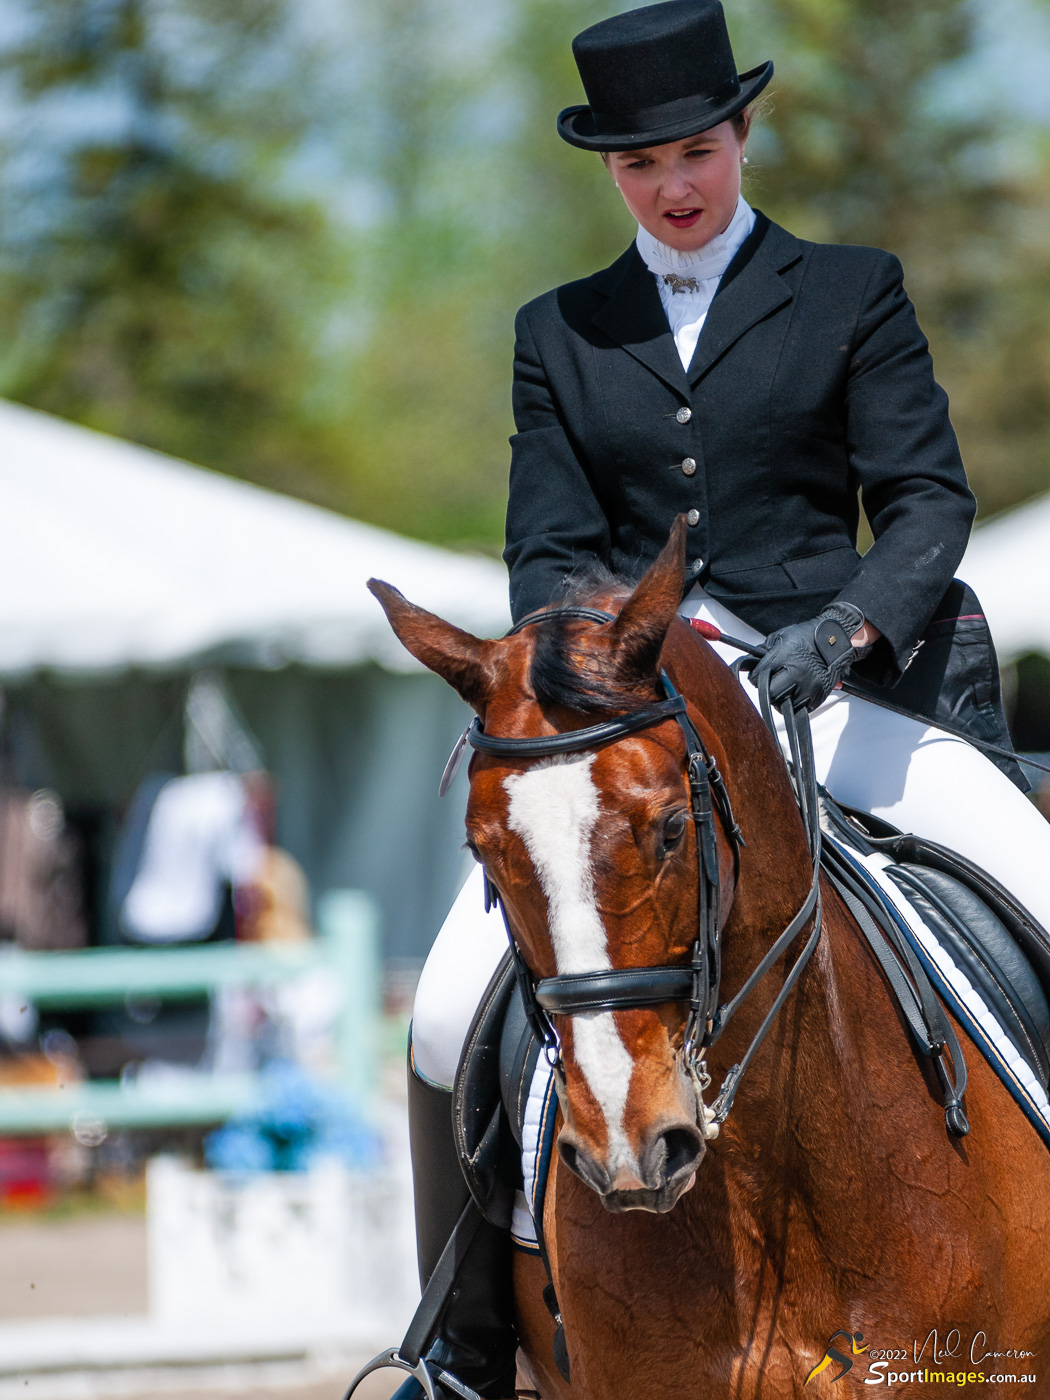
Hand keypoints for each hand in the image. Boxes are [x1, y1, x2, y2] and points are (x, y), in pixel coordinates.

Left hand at [749, 603, 872, 709]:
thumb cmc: (808, 636)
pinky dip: (796, 704)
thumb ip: (764, 651)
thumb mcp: (781, 637)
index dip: (755, 677)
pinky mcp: (819, 695)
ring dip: (781, 699)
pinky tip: (796, 693)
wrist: (835, 640)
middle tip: (771, 684)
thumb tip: (748, 662)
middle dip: (767, 690)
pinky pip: (801, 709)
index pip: (758, 677)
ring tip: (785, 688)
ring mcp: (809, 685)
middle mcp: (798, 672)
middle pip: (771, 694)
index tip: (758, 675)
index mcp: (785, 657)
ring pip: (785, 705)